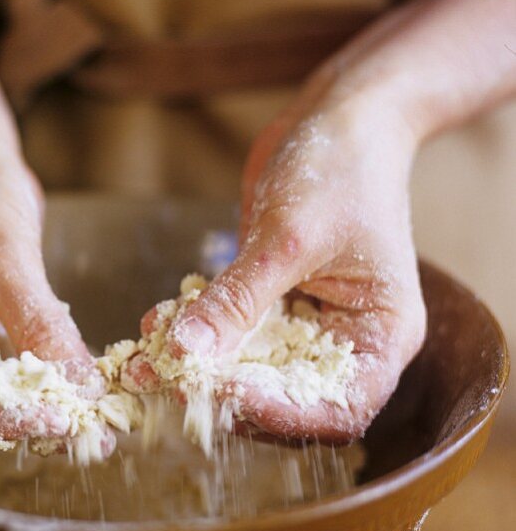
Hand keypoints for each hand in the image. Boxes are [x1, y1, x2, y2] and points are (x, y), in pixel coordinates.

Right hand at [0, 123, 92, 441]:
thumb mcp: (5, 257)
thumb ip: (37, 325)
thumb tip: (79, 387)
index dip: (4, 416)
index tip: (62, 419)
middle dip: (25, 420)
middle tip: (89, 432)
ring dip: (37, 408)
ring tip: (93, 421)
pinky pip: (0, 374)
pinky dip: (37, 383)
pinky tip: (78, 390)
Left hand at [146, 81, 426, 441]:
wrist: (340, 116)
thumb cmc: (341, 168)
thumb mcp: (288, 238)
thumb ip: (237, 300)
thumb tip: (184, 353)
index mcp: (382, 336)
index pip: (338, 409)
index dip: (282, 414)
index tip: (223, 394)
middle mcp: (349, 340)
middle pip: (289, 399)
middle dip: (227, 394)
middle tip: (170, 381)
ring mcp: (309, 323)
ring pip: (251, 370)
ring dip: (200, 367)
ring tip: (147, 360)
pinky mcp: (274, 302)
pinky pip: (233, 333)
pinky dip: (197, 333)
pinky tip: (157, 324)